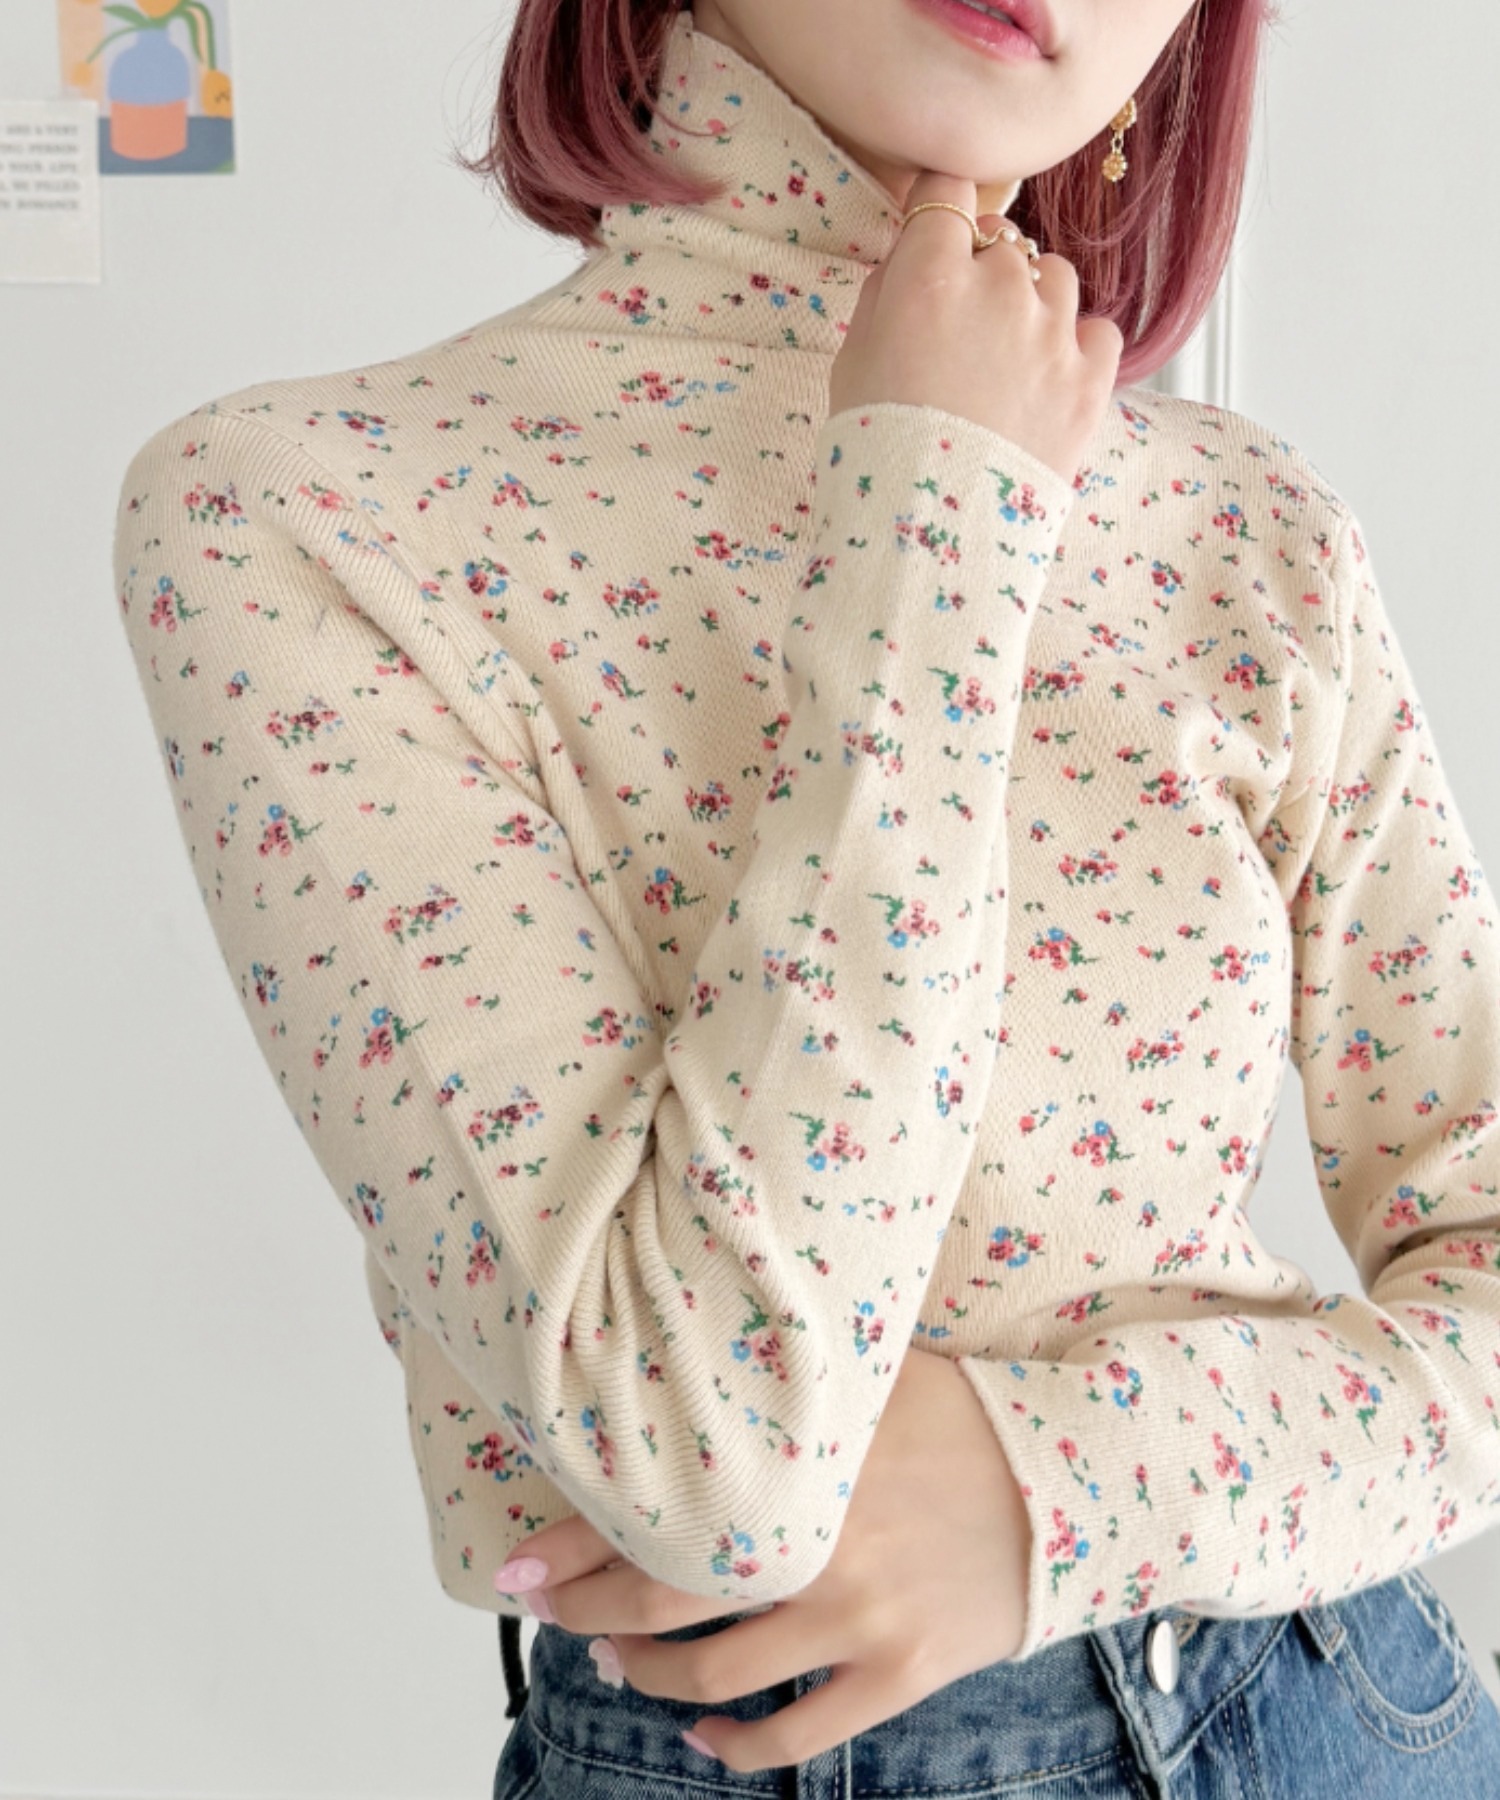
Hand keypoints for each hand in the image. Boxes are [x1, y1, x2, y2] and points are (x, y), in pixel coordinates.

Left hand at [494, 1347, 1031, 1773]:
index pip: (658, 1515)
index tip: (517, 1563)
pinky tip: (700, 1733)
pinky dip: (738, 1744)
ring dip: (647, 1676)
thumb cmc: (966, 1414)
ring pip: (718, 1673)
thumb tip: (698, 1336)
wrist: (1076, 1481)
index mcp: (803, 1468)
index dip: (575, 1545)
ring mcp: (860, 1623)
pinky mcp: (900, 1675)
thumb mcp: (873, 1369)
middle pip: (667, 1601)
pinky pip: (799, 1734)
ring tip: (613, 1662)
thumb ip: (786, 1370)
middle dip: (587, 1613)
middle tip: (546, 1610)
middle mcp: (821, 1550)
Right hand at [828, 167, 1122, 484]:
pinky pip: (1097, 331)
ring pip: (1053, 278)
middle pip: (1000, 242)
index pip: (946, 191)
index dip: (938, 212)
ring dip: (1031, 301)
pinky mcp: (1090, 380)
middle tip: (959, 329)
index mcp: (931, 275)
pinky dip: (1075, 346)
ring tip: (1006, 356)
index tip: (934, 237)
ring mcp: (1053, 333)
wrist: (929, 538)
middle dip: (981, 271)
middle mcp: (1000, 288)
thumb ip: (885, 294)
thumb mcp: (851, 361)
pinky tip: (1046, 378)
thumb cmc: (875, 451)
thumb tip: (908, 260)